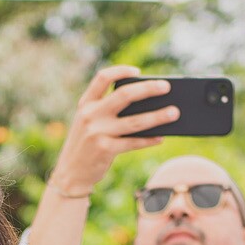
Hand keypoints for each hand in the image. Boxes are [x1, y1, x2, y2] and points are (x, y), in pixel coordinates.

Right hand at [46, 66, 175, 200]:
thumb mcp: (89, 124)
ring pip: (134, 121)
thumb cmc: (87, 144)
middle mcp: (90, 115)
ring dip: (157, 116)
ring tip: (174, 112)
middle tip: (167, 86)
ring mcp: (97, 132)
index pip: (102, 78)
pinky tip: (161, 137)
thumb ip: (108, 112)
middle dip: (148, 89)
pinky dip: (148, 140)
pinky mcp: (105, 149)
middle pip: (124, 95)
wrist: (71, 173)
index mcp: (86, 104)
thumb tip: (146, 106)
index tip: (138, 71)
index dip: (121, 71)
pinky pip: (133, 142)